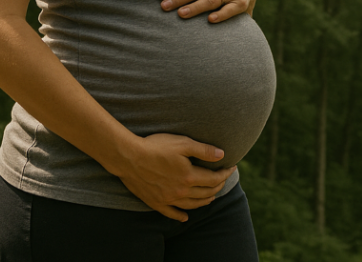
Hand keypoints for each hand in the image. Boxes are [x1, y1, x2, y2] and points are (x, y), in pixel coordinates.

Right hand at [113, 133, 234, 221]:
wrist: (128, 157)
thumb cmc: (156, 147)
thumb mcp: (183, 143)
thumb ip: (204, 150)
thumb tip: (222, 155)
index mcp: (189, 176)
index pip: (214, 179)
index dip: (225, 173)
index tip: (232, 167)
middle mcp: (181, 191)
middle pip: (205, 193)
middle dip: (218, 186)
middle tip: (223, 179)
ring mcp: (168, 199)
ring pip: (192, 205)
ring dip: (204, 201)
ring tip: (211, 196)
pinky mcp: (156, 203)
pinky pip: (171, 213)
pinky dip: (180, 216)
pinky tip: (185, 217)